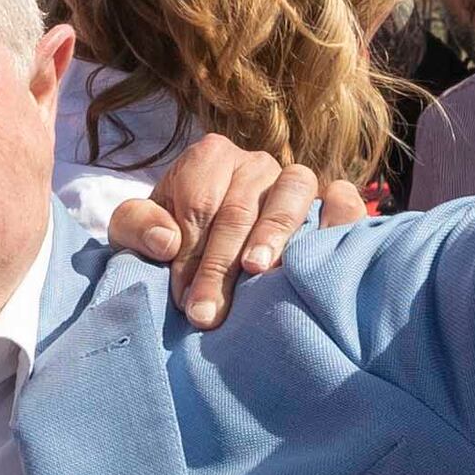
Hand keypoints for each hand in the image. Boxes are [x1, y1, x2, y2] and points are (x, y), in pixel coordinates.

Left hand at [104, 138, 344, 325]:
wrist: (200, 244)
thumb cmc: (168, 237)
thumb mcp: (134, 231)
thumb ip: (136, 227)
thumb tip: (166, 241)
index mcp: (210, 158)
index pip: (200, 205)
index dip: (190, 254)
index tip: (184, 299)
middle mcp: (256, 163)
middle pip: (239, 210)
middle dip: (220, 267)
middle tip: (207, 316)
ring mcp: (295, 179)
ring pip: (293, 193)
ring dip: (275, 234)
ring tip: (258, 272)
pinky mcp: (327, 200)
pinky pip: (340, 199)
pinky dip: (339, 217)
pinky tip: (321, 251)